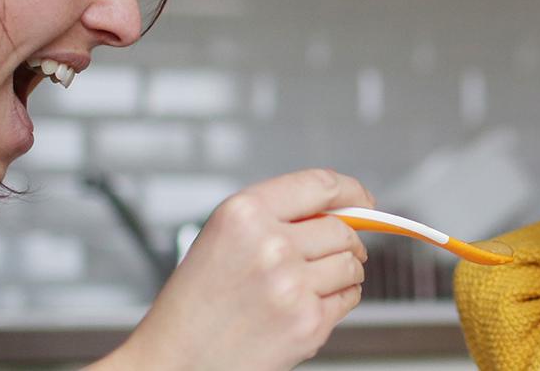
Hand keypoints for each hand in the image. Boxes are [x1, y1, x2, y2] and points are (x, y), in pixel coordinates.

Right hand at [91, 169, 373, 369]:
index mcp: (245, 214)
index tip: (362, 200)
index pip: (321, 185)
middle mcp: (270, 245)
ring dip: (346, 271)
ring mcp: (292, 286)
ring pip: (352, 265)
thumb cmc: (194, 305)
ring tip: (318, 282)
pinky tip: (313, 304)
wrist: (176, 359)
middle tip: (342, 250)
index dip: (351, 192)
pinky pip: (349, 299)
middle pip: (342, 229)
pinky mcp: (307, 323)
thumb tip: (338, 211)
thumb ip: (276, 218)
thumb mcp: (223, 239)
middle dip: (348, 240)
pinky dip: (341, 299)